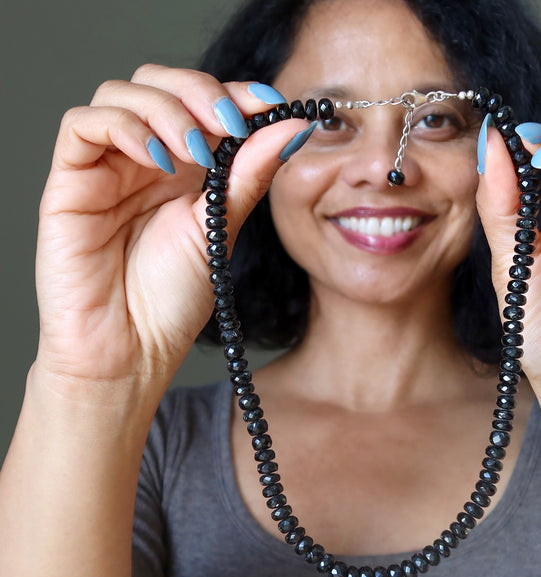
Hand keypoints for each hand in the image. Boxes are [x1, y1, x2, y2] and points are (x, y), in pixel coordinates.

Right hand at [35, 64, 309, 387]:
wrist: (130, 350)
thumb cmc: (171, 301)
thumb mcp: (220, 229)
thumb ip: (248, 175)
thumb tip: (291, 127)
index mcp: (183, 170)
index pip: (201, 104)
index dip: (235, 92)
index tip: (271, 103)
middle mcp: (143, 161)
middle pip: (158, 83)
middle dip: (199, 91)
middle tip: (229, 124)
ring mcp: (106, 169)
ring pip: (121, 94)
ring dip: (167, 110)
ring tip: (197, 152)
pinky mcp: (70, 182)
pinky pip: (82, 126)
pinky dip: (126, 129)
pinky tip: (160, 162)